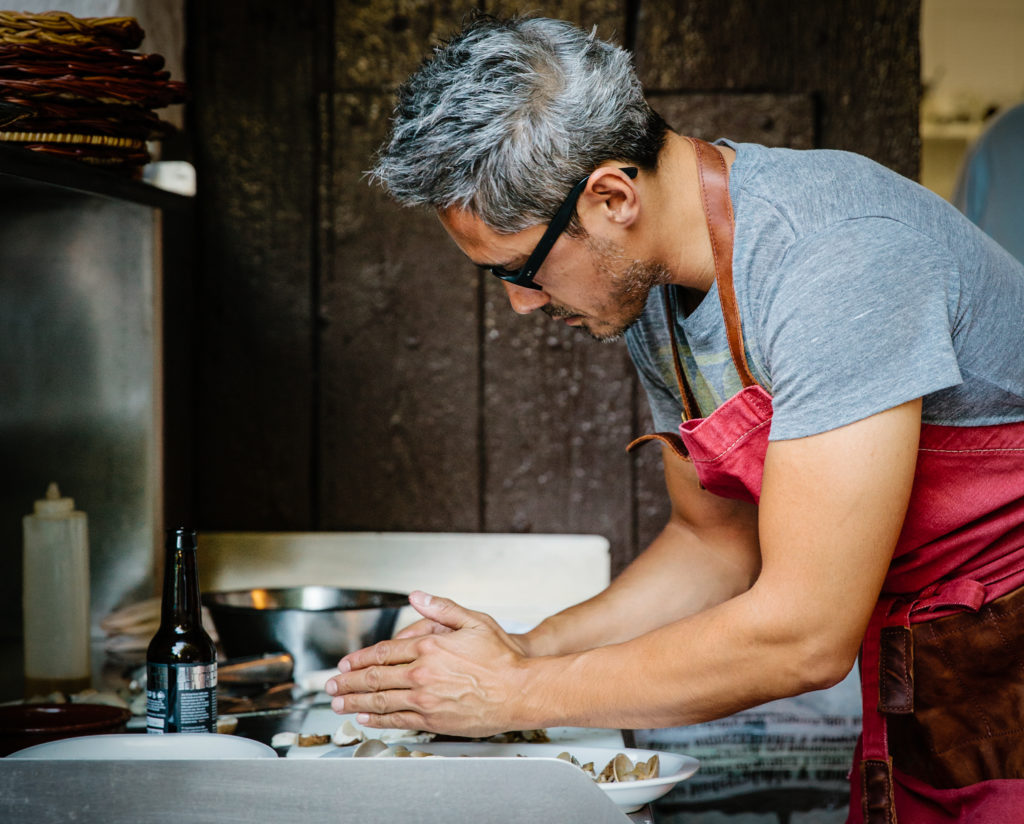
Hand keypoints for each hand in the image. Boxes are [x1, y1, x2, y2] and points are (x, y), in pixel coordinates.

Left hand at [325, 591, 530, 736]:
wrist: (520, 691)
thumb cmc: (502, 658)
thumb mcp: (474, 621)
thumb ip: (441, 608)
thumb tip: (416, 596)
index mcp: (429, 647)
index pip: (384, 653)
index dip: (360, 659)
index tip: (346, 663)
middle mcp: (422, 674)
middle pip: (374, 678)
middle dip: (348, 682)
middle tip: (332, 685)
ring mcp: (425, 700)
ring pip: (380, 701)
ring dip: (356, 703)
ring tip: (339, 704)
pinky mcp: (433, 721)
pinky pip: (398, 720)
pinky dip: (378, 720)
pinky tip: (367, 719)